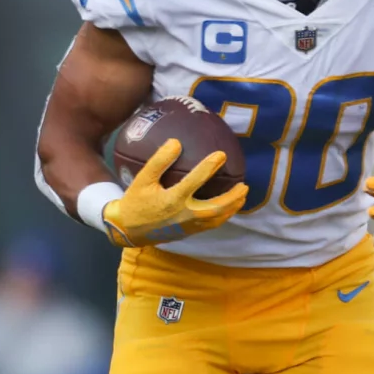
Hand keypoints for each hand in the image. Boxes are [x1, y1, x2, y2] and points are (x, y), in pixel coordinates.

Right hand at [102, 138, 246, 246]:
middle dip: (232, 197)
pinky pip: (211, 225)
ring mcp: (188, 226)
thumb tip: (176, 142)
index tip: (221, 155)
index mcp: (172, 200)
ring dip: (232, 208)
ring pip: (216, 219)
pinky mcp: (189, 232)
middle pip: (215, 208)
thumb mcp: (142, 179)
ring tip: (242, 196)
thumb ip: (159, 161)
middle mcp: (183, 215)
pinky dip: (223, 216)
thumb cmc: (135, 202)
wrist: (128, 230)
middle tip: (245, 185)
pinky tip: (228, 208)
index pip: (194, 182)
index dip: (209, 167)